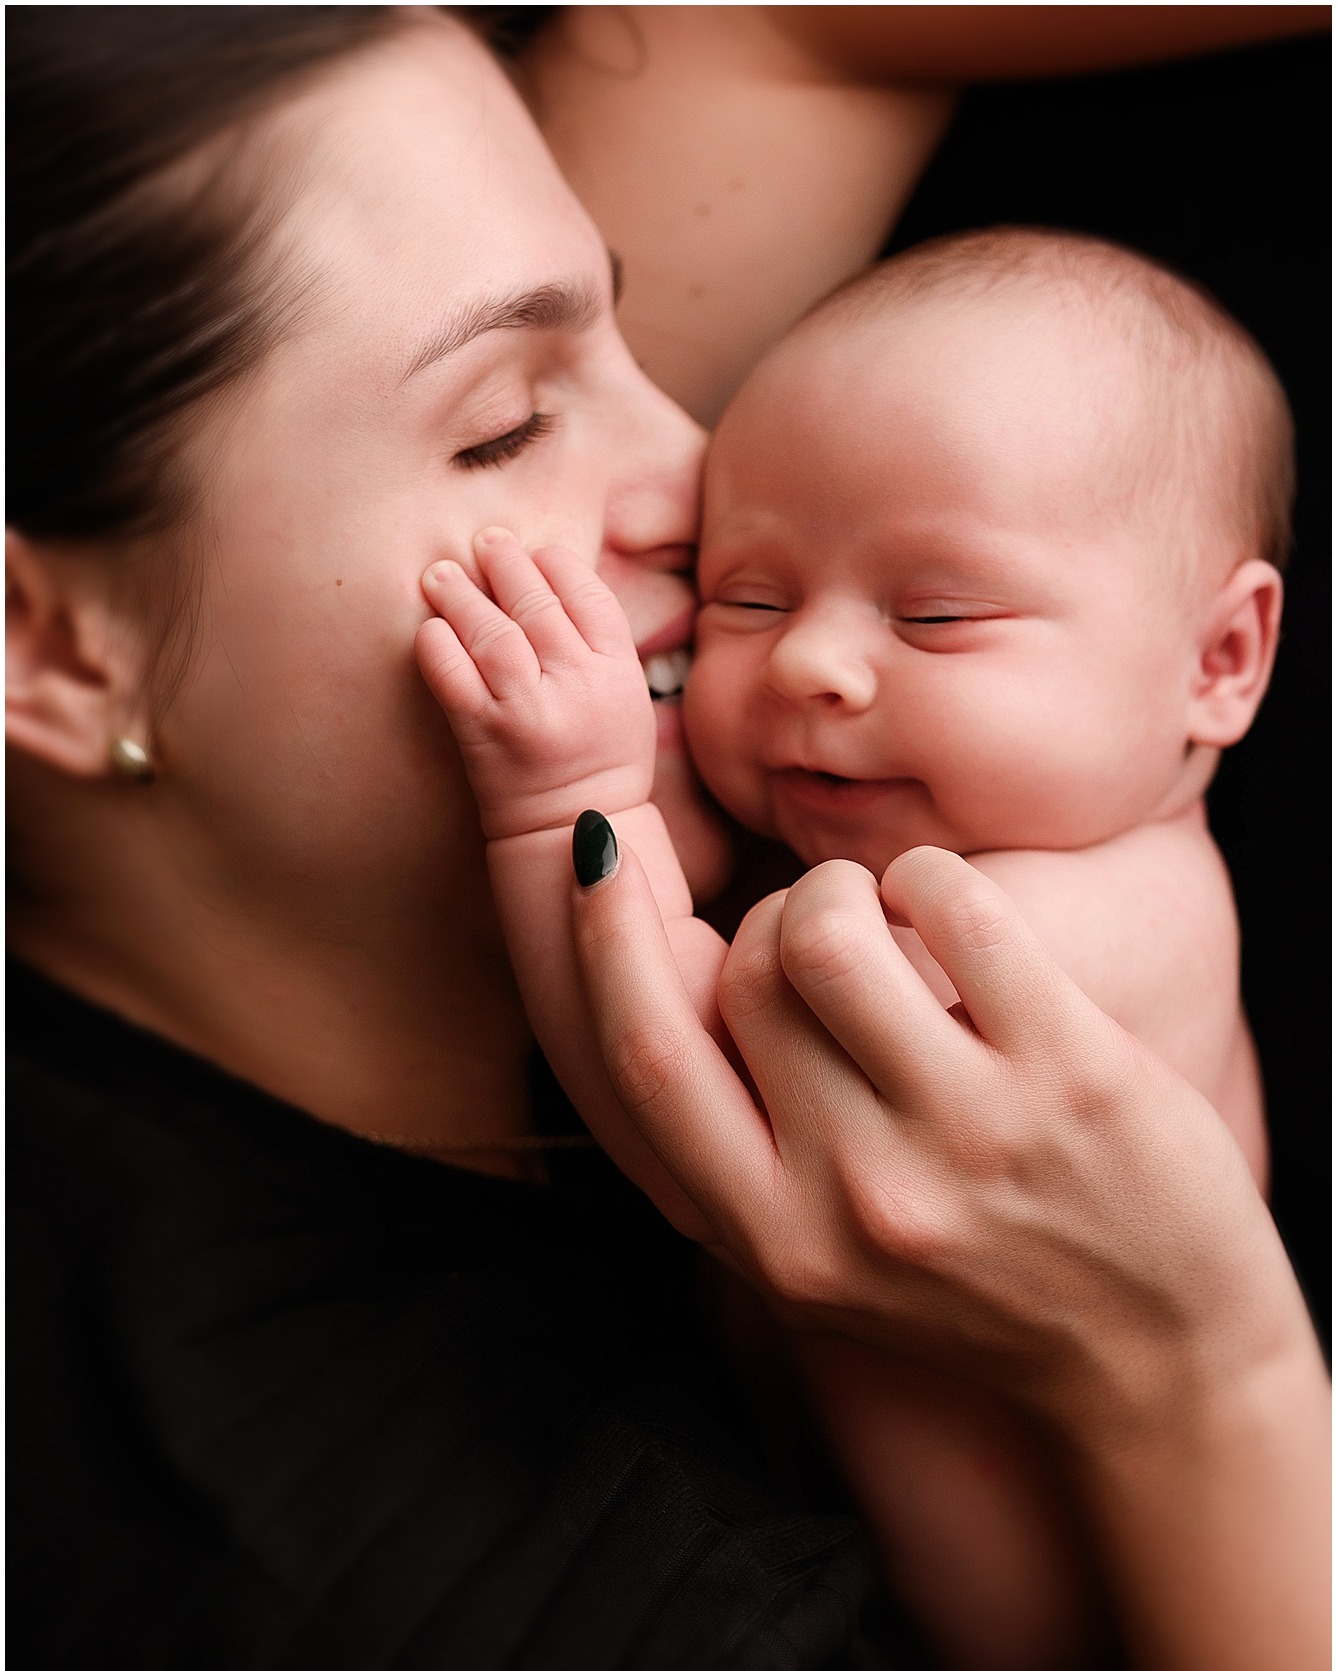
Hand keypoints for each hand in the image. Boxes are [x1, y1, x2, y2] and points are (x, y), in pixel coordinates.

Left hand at [416, 527, 654, 838]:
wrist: (573, 830)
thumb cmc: (599, 757)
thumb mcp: (625, 697)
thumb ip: (598, 643)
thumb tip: (549, 578)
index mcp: (618, 673)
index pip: (588, 595)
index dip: (557, 563)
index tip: (536, 551)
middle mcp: (576, 687)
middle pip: (536, 604)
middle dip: (506, 564)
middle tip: (485, 542)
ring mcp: (529, 711)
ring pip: (491, 632)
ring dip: (461, 595)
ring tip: (442, 574)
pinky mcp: (485, 736)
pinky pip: (453, 677)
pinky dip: (437, 646)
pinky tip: (430, 628)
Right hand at [573, 840, 1329, 1667]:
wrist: (1164, 1371)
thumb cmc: (978, 1294)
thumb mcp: (821, 1265)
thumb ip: (740, 1154)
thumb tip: (663, 981)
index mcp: (777, 1242)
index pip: (649, 1060)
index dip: (601, 940)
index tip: (595, 854)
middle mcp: (860, 1196)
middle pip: (748, 976)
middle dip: (773, 921)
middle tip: (822, 933)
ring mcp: (970, 1133)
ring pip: (832, 934)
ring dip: (842, 888)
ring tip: (880, 908)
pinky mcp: (1074, 1073)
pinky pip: (958, 909)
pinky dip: (930, 876)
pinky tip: (945, 904)